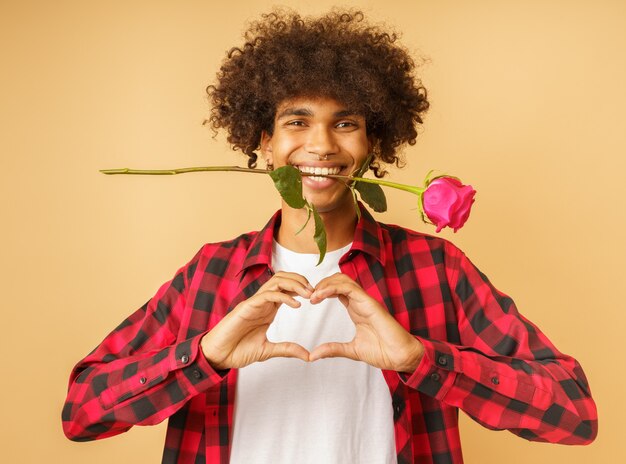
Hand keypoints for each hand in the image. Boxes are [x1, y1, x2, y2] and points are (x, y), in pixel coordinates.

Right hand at [200, 272, 312, 369]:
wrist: (217, 356)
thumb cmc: (237, 350)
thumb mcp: (267, 350)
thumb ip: (287, 349)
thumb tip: (308, 355)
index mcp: (268, 309)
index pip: (287, 289)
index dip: (302, 288)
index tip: (317, 296)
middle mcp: (262, 302)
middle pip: (283, 279)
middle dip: (300, 281)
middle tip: (315, 291)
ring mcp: (254, 302)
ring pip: (276, 281)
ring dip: (294, 283)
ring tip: (308, 293)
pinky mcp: (247, 307)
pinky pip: (267, 294)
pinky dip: (283, 296)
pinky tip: (296, 304)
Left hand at [309, 273, 423, 373]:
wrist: (400, 356)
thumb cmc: (382, 351)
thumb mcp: (351, 350)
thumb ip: (333, 349)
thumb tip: (313, 355)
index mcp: (356, 309)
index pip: (337, 290)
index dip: (321, 291)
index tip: (309, 300)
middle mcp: (360, 301)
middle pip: (338, 280)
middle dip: (321, 283)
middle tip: (308, 295)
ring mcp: (365, 300)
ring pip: (343, 280)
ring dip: (325, 284)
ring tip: (313, 295)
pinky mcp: (370, 303)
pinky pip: (349, 288)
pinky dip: (332, 288)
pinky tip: (320, 295)